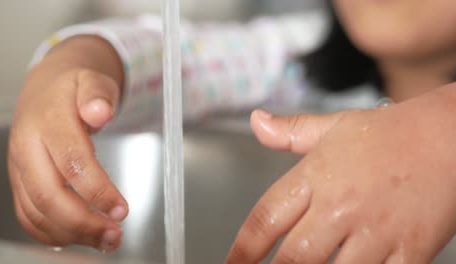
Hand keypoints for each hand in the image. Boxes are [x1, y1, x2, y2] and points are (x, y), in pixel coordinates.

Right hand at [8, 68, 127, 251]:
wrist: (46, 90)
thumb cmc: (73, 89)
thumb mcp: (93, 81)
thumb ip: (98, 95)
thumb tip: (101, 111)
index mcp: (48, 122)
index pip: (71, 161)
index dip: (97, 190)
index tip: (122, 210)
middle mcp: (28, 148)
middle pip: (48, 195)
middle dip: (83, 222)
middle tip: (115, 235)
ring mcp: (20, 168)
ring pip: (36, 212)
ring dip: (72, 233)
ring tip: (106, 240)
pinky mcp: (21, 182)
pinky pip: (29, 216)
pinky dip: (53, 233)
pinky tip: (80, 235)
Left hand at [226, 85, 455, 262]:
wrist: (449, 135)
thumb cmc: (391, 132)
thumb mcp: (334, 126)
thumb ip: (290, 132)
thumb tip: (257, 122)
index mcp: (316, 177)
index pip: (265, 219)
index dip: (242, 250)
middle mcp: (340, 207)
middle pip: (293, 258)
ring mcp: (375, 233)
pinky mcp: (410, 251)